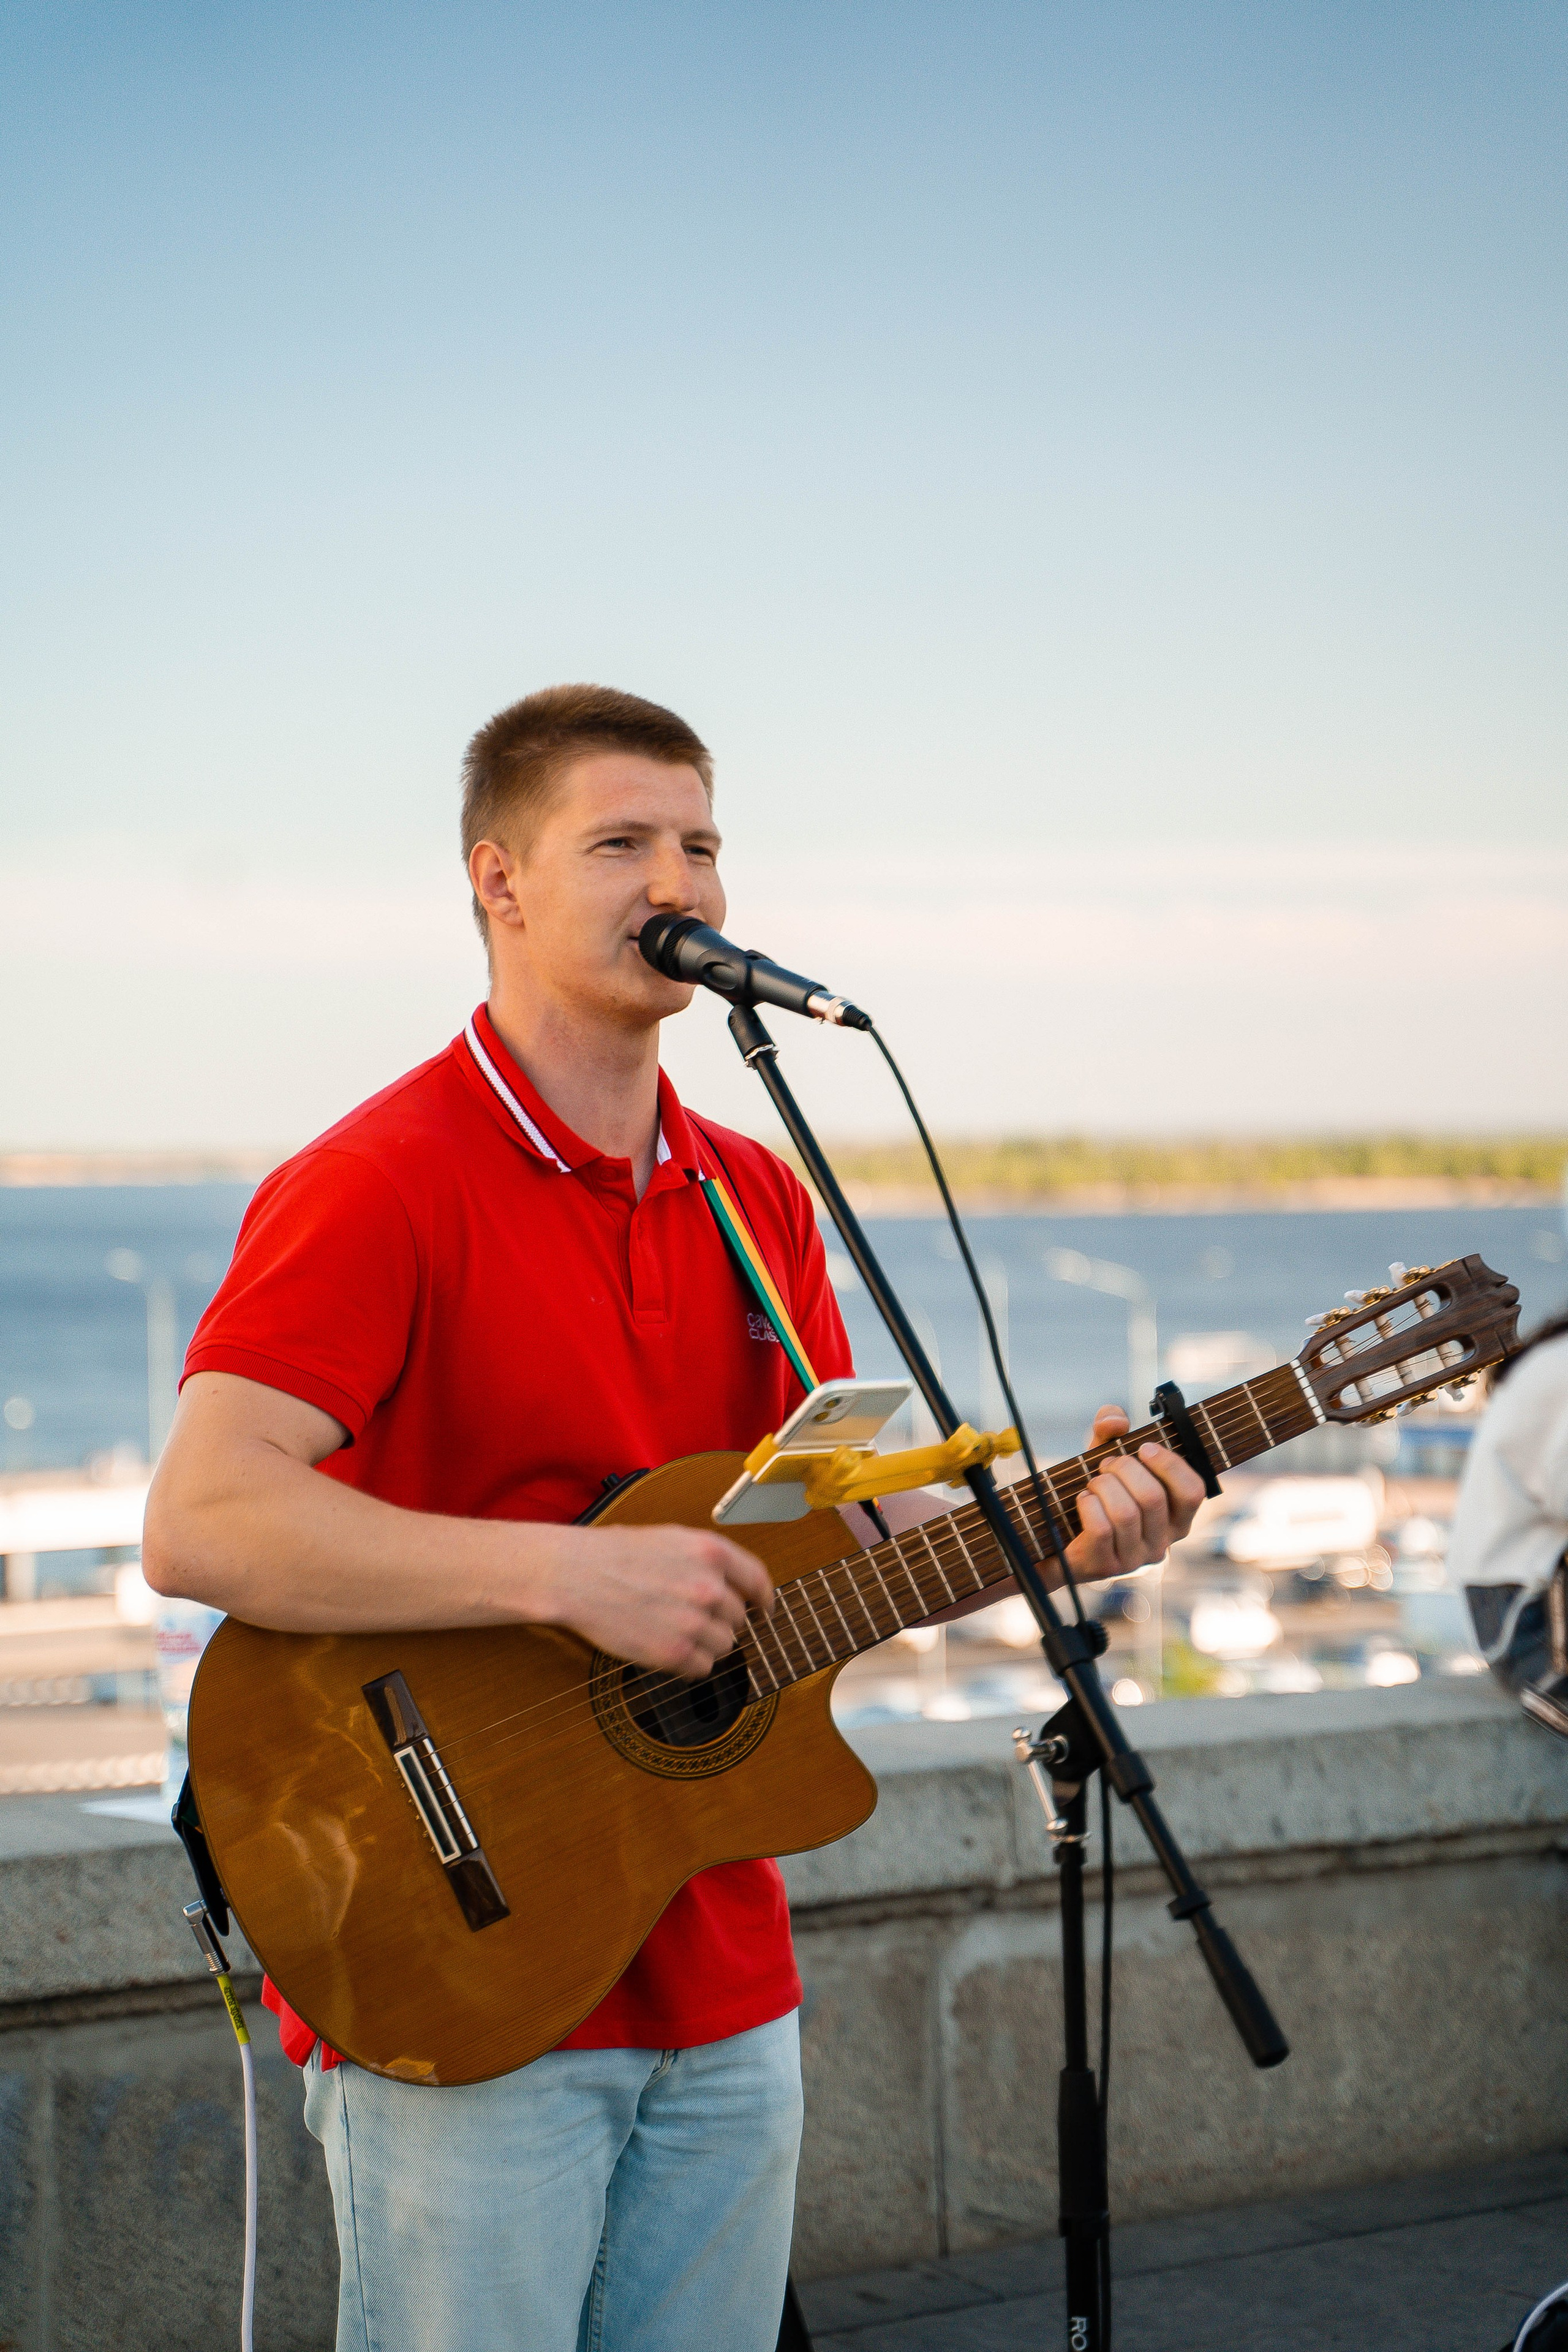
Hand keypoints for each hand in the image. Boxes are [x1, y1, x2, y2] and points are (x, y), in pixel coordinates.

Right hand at [547, 1523, 775, 1677]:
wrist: (575, 1575)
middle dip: (720, 1621)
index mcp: (712, 1552)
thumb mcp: (672, 1539)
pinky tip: (668, 1649)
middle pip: (739, 1619)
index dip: (764, 1599)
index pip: (759, 1581)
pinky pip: (703, 1668)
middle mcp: (709, 1586)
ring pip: (724, 1646)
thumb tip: (740, 1588)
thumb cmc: (617, 1554)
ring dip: (705, 1644)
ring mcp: (693, 1622)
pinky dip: (690, 1665)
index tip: (763, 1611)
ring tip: (673, 1631)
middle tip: (690, 1618)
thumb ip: (710, 1561)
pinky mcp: (673, 1653)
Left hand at [1065, 1406, 1206, 1583]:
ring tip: (1094, 1482)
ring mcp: (1135, 1559)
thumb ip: (1111, 1428)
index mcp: (1176, 1518)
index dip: (1170, 1464)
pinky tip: (1083, 1501)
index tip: (1144, 1447)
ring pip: (1125, 1512)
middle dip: (1124, 1468)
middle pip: (1152, 1497)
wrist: (1059, 1536)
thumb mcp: (1105, 1456)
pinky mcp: (1106, 1566)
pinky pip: (1101, 1528)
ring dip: (1103, 1486)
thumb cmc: (1096, 1494)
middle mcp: (1162, 1543)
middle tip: (1107, 1464)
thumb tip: (1114, 1420)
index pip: (1193, 1491)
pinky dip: (1088, 1505)